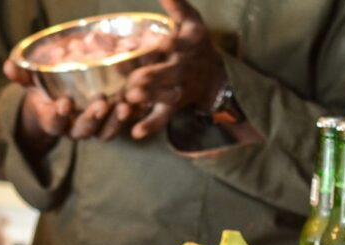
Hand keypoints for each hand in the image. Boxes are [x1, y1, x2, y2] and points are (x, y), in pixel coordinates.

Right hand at [4, 60, 133, 158]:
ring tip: (125, 106)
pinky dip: (128, 119)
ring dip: (114, 122)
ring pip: (104, 133)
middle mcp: (73, 130)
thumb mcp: (31, 83)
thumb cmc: (44, 92)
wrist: (58, 105)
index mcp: (53, 121)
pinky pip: (119, 127)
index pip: (54, 123)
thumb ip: (22, 76)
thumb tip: (8, 65)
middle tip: (101, 103)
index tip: (63, 103)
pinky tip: (138, 105)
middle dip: (92, 119)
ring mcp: (92, 130)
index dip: (58, 115)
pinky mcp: (108, 126)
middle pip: (82, 131)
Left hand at [125, 0, 226, 139]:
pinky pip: (162, 118)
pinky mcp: (172, 107)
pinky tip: (136, 132)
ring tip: (131, 98)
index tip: (156, 44)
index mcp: (185, 46)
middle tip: (135, 80)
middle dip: (152, 77)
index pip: (176, 45)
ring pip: (164, 96)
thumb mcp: (191, 23)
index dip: (166, 46)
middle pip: (168, 74)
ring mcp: (177, 90)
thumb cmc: (195, 46)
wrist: (213, 76)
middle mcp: (182, 69)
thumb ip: (178, 7)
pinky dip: (150, 126)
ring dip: (149, 98)